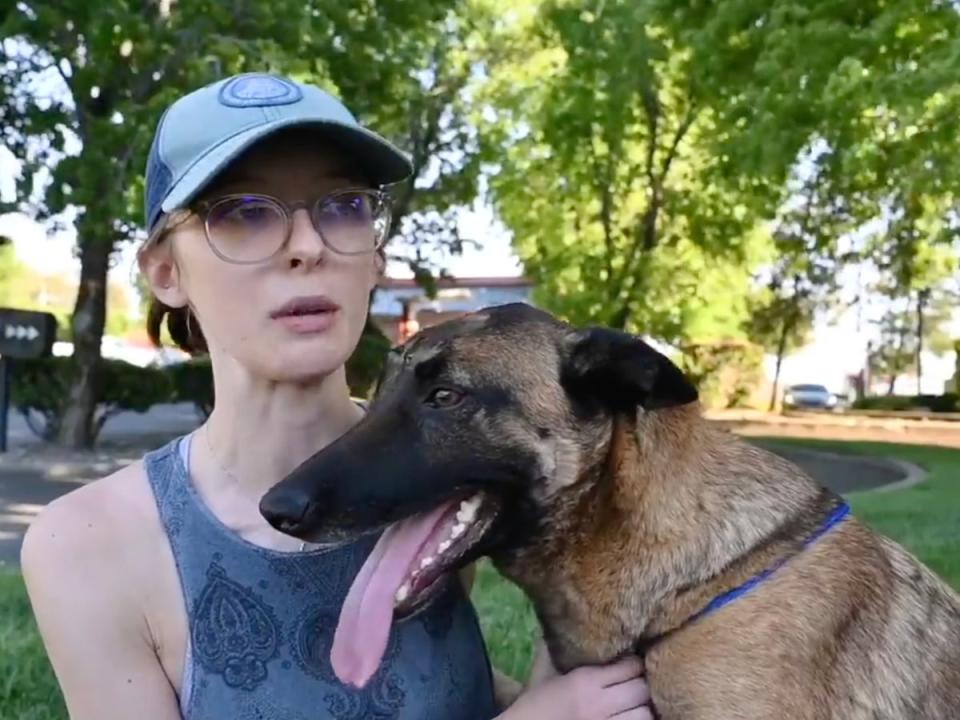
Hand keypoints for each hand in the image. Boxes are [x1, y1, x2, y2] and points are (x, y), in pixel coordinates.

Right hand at [500, 654, 652, 719]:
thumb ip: (554, 646)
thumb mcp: (543, 672)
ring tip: (635, 704)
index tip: (630, 662)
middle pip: (641, 689)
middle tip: (635, 683)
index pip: (630, 666)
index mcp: (584, 680)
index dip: (634, 663)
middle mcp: (598, 704)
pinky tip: (630, 716)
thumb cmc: (534, 703)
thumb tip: (561, 619)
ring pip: (645, 714)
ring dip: (642, 708)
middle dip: (641, 684)